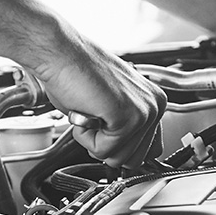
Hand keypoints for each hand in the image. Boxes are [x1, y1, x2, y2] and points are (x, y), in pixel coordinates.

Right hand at [30, 37, 165, 168]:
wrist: (61, 53)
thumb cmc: (76, 73)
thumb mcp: (109, 105)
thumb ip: (123, 129)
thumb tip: (123, 156)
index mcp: (154, 101)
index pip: (149, 151)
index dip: (120, 147)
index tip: (105, 126)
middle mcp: (154, 106)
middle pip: (133, 161)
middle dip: (106, 146)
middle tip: (94, 115)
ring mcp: (143, 112)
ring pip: (117, 159)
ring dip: (94, 140)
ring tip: (90, 110)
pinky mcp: (126, 117)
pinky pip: (103, 150)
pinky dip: (85, 136)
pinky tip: (85, 110)